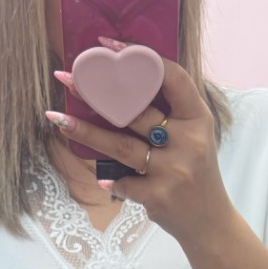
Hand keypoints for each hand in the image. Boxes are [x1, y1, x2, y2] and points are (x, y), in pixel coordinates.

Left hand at [47, 57, 234, 250]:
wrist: (210, 222)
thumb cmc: (196, 173)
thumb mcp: (196, 136)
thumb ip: (170, 113)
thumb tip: (122, 83)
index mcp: (198, 118)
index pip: (172, 77)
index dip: (140, 58)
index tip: (108, 46)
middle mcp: (188, 141)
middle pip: (136, 111)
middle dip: (97, 93)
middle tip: (66, 78)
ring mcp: (173, 169)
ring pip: (120, 145)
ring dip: (85, 131)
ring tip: (57, 118)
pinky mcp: (157, 195)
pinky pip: (122, 182)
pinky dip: (111, 180)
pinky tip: (102, 178)